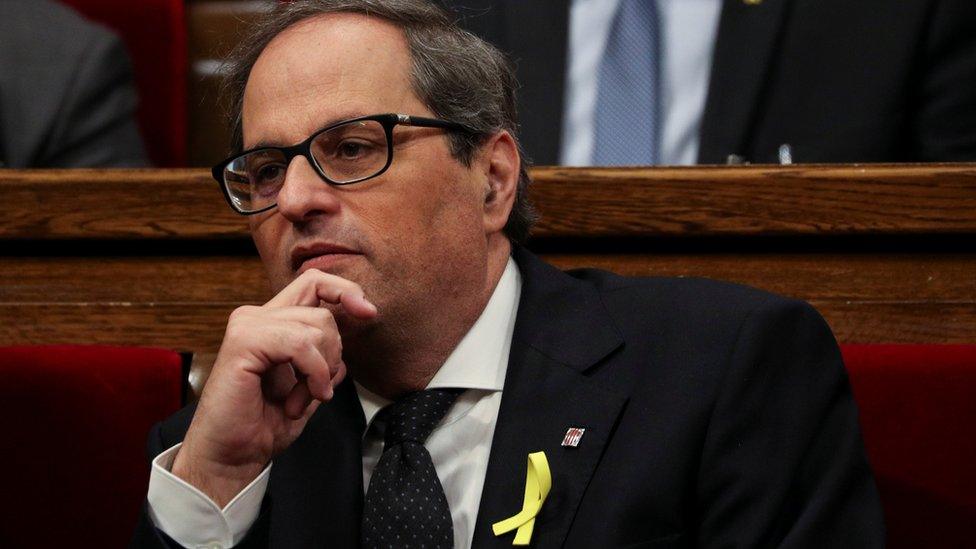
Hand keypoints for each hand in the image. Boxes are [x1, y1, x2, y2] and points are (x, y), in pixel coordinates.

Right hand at [171, 269, 376, 506]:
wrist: (232, 457)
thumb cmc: (265, 424)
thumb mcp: (310, 383)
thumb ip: (328, 354)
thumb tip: (355, 326)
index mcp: (273, 322)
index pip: (315, 283)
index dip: (346, 291)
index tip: (368, 313)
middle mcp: (257, 316)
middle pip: (324, 311)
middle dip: (334, 355)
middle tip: (316, 390)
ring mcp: (248, 325)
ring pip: (317, 327)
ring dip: (321, 372)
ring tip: (300, 400)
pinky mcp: (243, 341)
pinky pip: (301, 344)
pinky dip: (312, 374)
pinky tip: (297, 401)